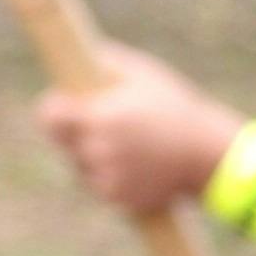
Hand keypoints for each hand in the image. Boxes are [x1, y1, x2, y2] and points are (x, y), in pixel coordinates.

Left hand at [37, 44, 242, 213]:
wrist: (206, 154)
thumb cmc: (175, 108)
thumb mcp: (142, 73)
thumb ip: (105, 62)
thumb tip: (76, 56)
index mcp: (100, 118)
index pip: (49, 115)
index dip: (53, 109)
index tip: (64, 105)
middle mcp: (99, 151)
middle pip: (63, 142)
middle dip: (76, 132)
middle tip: (103, 123)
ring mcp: (107, 179)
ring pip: (81, 166)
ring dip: (93, 156)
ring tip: (129, 144)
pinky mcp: (118, 199)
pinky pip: (100, 185)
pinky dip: (110, 176)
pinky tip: (135, 164)